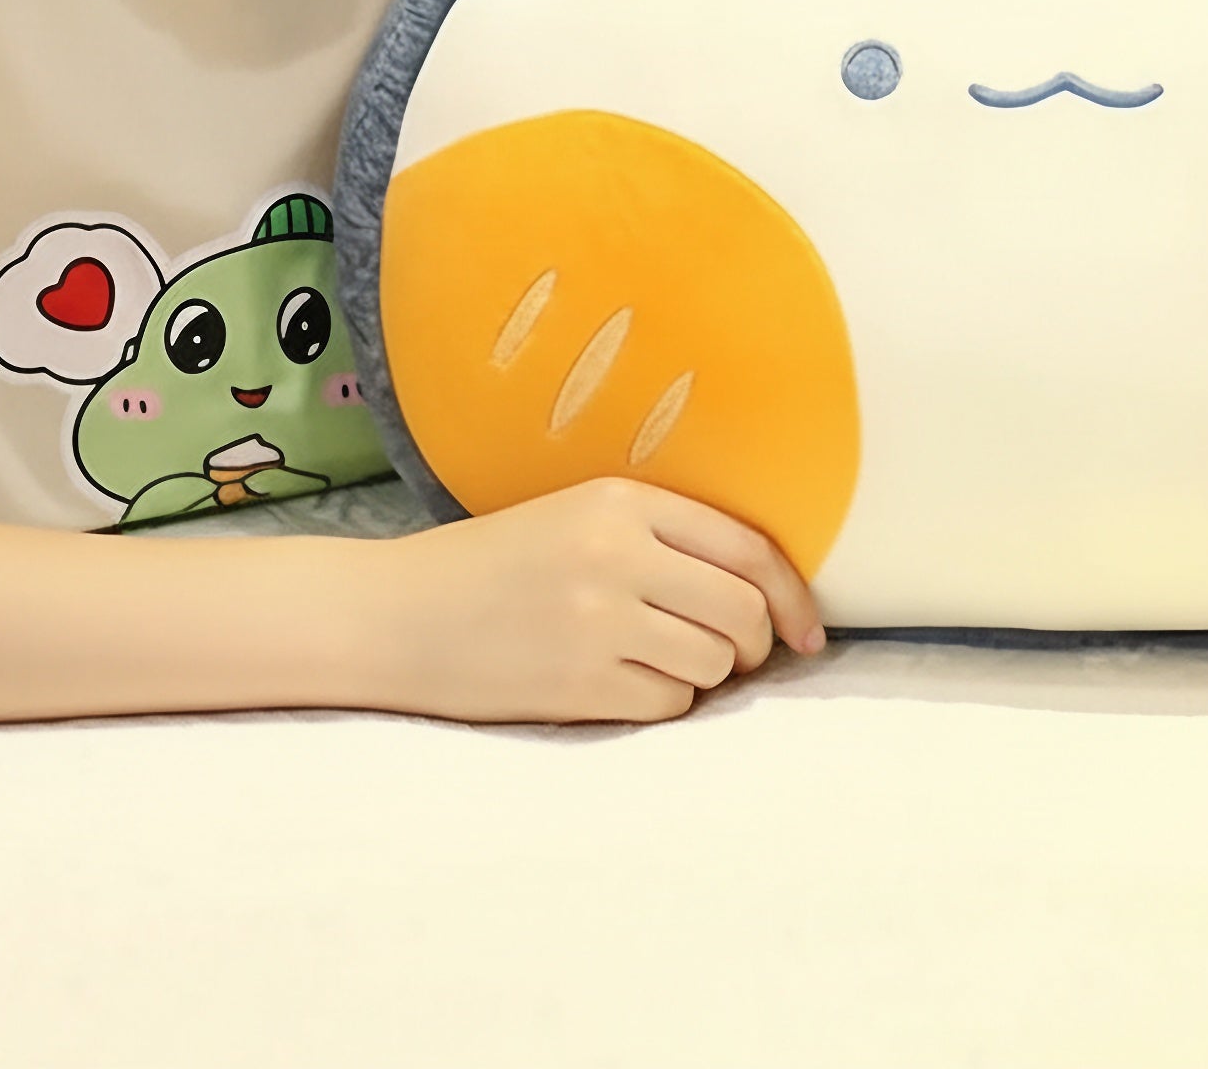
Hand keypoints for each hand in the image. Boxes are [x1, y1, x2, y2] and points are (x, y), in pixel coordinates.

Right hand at [374, 477, 826, 723]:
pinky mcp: (581, 685)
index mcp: (622, 500)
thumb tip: (762, 596)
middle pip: (742, 612)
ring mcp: (600, 623)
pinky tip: (620, 684)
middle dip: (752, 644)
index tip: (806, 631)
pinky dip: (661, 703)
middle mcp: (618, 555)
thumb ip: (661, 536)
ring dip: (702, 675)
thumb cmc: (496, 564)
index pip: (748, 547)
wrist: (401, 614)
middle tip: (730, 655)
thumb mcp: (577, 516)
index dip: (792, 596)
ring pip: (712, 665)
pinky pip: (668, 707)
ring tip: (656, 661)